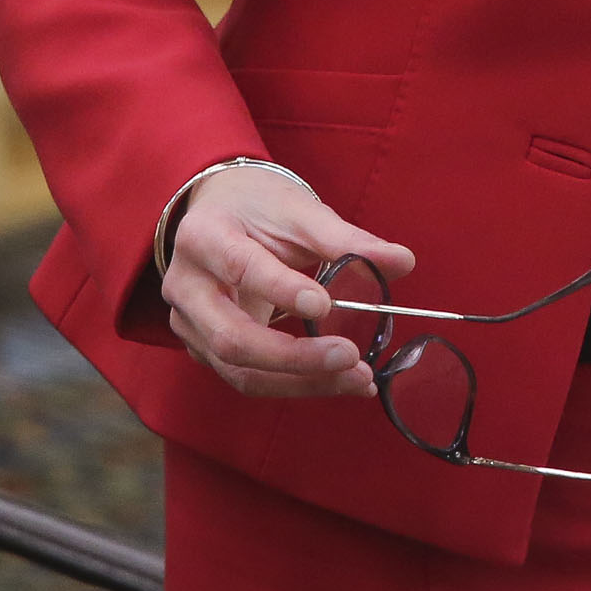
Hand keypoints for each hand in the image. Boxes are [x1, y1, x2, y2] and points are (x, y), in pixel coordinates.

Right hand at [163, 165, 415, 399]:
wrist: (219, 211)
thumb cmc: (259, 206)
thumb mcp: (299, 209)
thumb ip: (346, 239)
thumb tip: (404, 262)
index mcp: (204, 236)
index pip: (240, 267)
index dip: (280, 290)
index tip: (326, 304)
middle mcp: (185, 286)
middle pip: (232, 338)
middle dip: (294, 358)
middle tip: (351, 358)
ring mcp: (190, 324)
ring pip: (240, 370)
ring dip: (301, 382)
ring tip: (357, 379)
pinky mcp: (205, 349)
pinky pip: (249, 377)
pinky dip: (296, 384)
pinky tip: (340, 380)